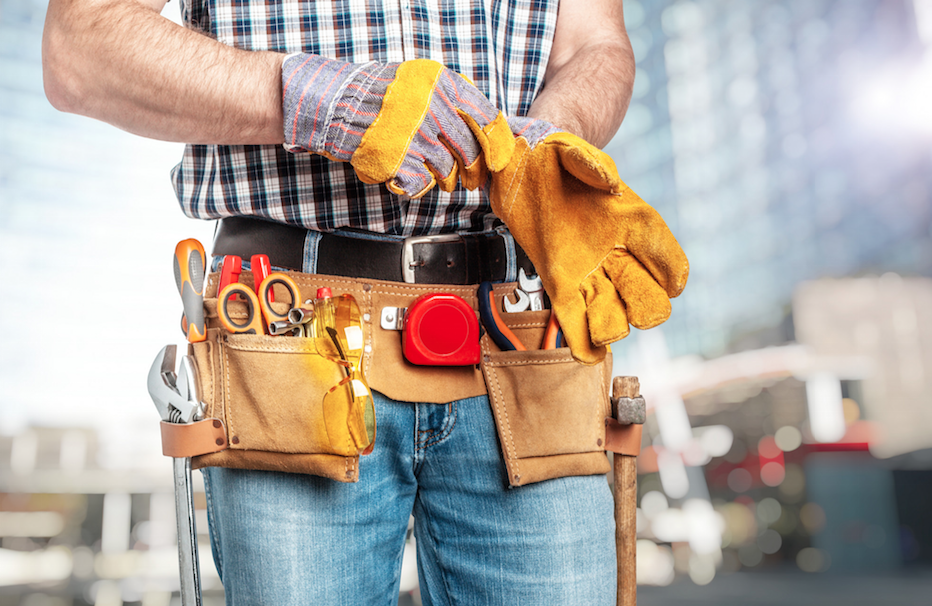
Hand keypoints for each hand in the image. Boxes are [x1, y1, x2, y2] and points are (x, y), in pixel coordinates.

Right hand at [282, 55, 513, 197]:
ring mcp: (416, 135)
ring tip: (435, 176)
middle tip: (471, 180)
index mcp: (444, 84)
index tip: (497, 160)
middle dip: (473, 171)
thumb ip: (453, 101)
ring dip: (444, 179)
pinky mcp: (398, 160)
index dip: (497, 144)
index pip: (486, 118)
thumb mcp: (422, 82)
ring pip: (447, 170)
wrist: (337, 103)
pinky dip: (417, 185)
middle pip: (470, 151)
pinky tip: (406, 176)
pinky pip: (421, 182)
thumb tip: (487, 133)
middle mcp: (433, 107)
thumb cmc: (381, 95)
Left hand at [489, 117, 688, 363]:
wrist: (520, 165)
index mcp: (630, 220)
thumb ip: (591, 163)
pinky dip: (582, 337)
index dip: (671, 271)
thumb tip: (611, 181)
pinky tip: (587, 353)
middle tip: (633, 310)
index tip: (674, 283)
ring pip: (613, 311)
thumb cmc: (554, 155)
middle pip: (645, 294)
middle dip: (645, 307)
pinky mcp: (558, 281)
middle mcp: (615, 252)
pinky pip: (575, 315)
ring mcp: (587, 271)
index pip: (663, 253)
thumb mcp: (571, 150)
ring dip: (612, 326)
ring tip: (603, 332)